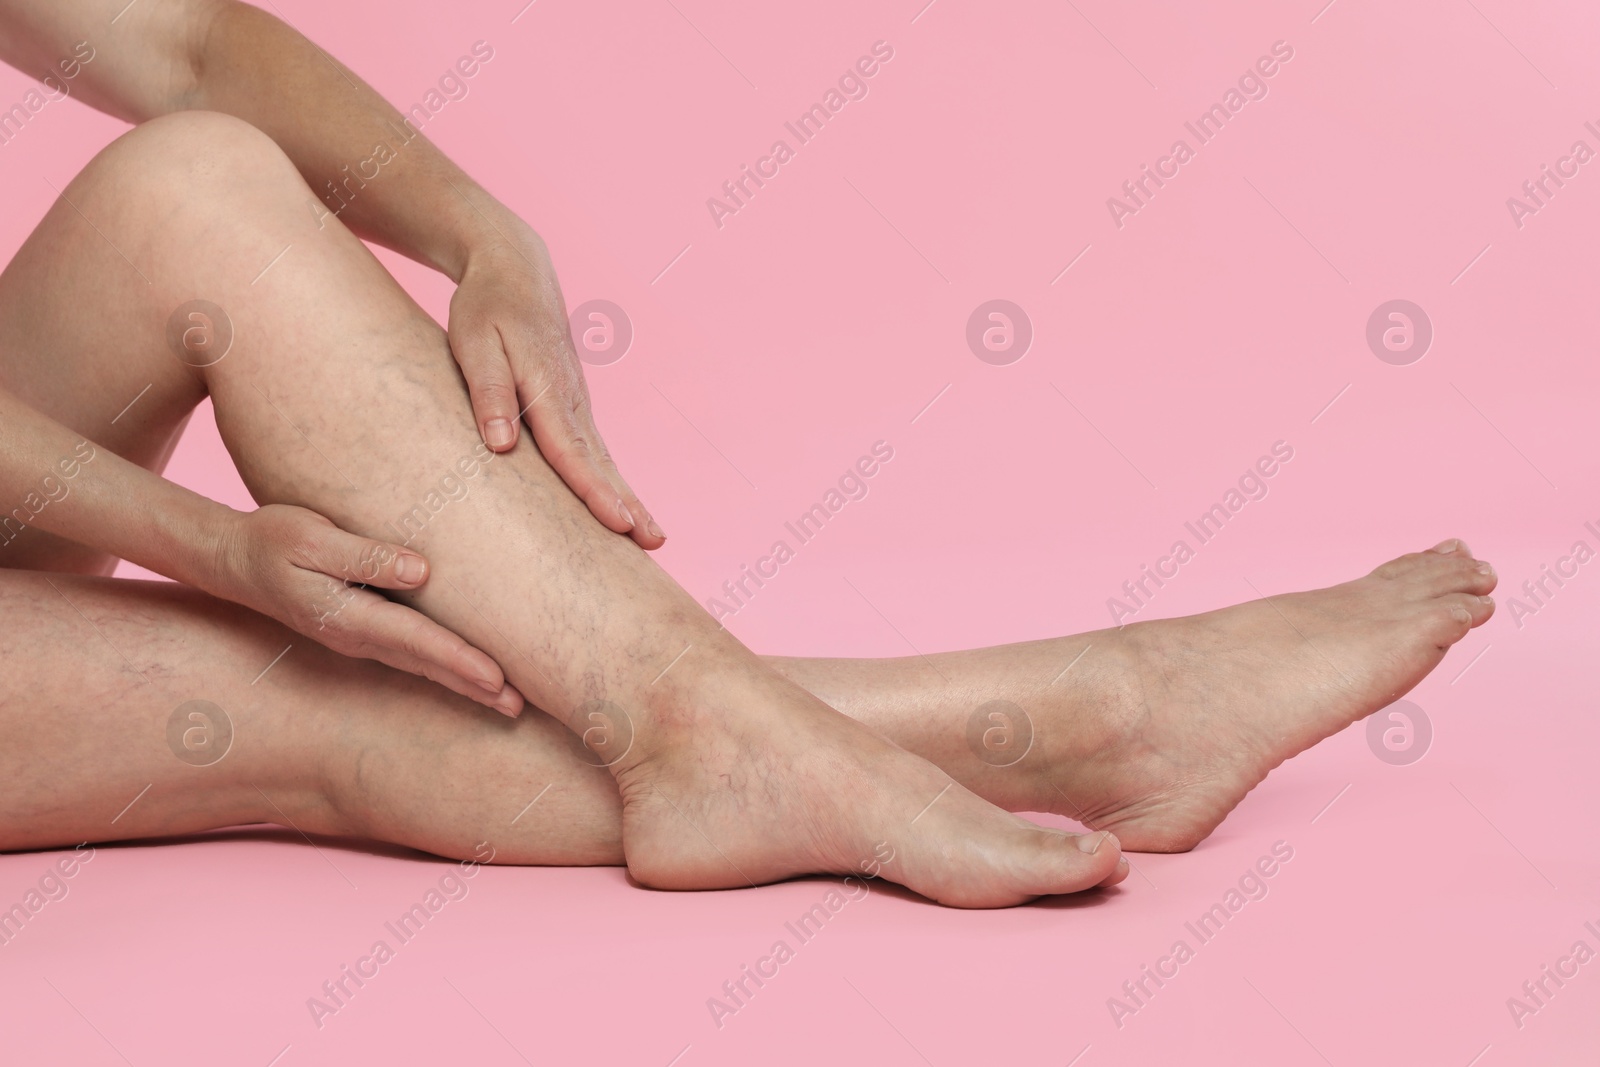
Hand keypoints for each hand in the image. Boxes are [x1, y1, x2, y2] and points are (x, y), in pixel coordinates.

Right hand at [212, 504, 523, 715]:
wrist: (233, 560)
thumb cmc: (272, 540)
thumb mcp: (311, 538)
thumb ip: (364, 556)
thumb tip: (419, 571)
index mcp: (349, 617)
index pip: (418, 642)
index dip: (460, 660)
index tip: (498, 680)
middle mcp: (359, 636)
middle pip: (429, 664)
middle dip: (475, 687)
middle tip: (520, 708)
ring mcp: (361, 637)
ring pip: (423, 664)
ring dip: (466, 684)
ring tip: (509, 701)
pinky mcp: (365, 628)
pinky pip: (413, 653)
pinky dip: (445, 666)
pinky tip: (471, 675)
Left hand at [447, 229, 664, 549]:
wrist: (516, 270)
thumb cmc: (487, 307)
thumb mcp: (475, 343)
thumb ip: (490, 394)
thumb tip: (503, 445)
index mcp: (547, 389)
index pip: (571, 451)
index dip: (593, 490)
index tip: (618, 523)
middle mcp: (572, 401)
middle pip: (601, 463)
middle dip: (629, 504)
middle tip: (655, 543)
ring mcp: (578, 405)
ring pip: (605, 460)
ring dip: (630, 499)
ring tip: (652, 538)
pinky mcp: (574, 407)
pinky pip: (596, 452)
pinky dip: (614, 482)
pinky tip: (624, 508)